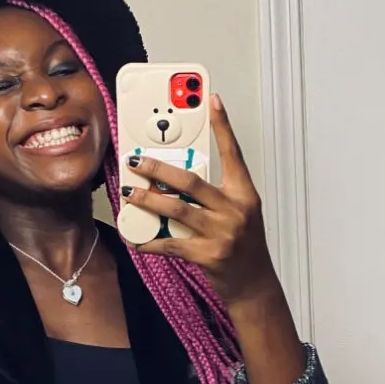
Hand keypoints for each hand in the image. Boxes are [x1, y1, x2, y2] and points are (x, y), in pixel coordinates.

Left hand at [122, 94, 277, 306]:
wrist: (254, 282)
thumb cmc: (244, 245)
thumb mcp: (240, 212)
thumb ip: (216, 193)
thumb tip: (178, 177)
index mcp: (244, 194)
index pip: (233, 153)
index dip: (223, 126)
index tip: (212, 102)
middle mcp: (235, 211)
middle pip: (192, 182)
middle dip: (159, 169)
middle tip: (137, 162)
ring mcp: (222, 234)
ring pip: (177, 210)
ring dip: (149, 201)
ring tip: (130, 195)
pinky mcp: (207, 255)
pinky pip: (171, 244)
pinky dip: (150, 241)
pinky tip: (137, 238)